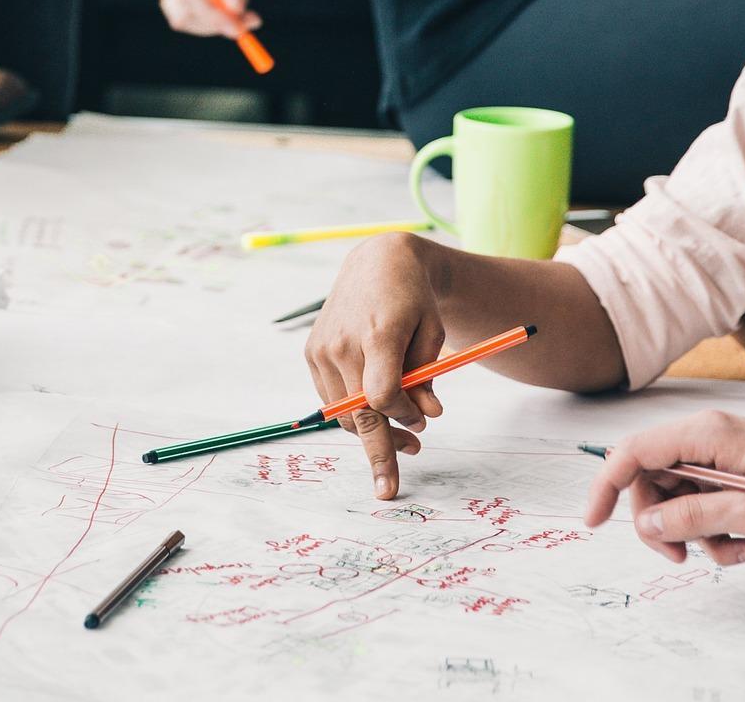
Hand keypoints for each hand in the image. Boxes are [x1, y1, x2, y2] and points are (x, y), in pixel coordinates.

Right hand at [152, 0, 262, 36]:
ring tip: (244, 16)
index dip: (213, 13)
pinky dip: (207, 20)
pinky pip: (184, 14)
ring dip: (212, 25)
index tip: (240, 28)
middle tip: (248, 25)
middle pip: (180, 9)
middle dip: (213, 23)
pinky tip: (229, 10)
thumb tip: (235, 13)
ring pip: (181, 17)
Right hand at [304, 233, 449, 499]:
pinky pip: (331, 399)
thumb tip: (428, 418)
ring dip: (369, 432)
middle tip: (396, 480)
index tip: (423, 425)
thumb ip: (428, 377)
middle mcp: (342, 344)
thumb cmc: (412, 300)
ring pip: (342, 413)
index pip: (382, 397)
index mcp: (377, 334)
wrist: (376, 264)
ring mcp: (321, 349)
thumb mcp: (433, 333)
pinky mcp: (311, 353)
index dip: (404, 418)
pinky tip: (376, 410)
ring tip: (404, 438)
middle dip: (380, 451)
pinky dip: (353, 413)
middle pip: (358, 414)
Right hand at [585, 410, 744, 565]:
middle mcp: (706, 438)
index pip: (633, 453)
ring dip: (698, 533)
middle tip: (679, 555)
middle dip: (661, 522)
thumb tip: (648, 525)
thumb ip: (696, 517)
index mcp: (705, 434)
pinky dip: (720, 531)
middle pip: (652, 479)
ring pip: (678, 496)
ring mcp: (720, 454)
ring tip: (736, 550)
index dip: (606, 487)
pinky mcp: (733, 471)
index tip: (594, 520)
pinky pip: (703, 502)